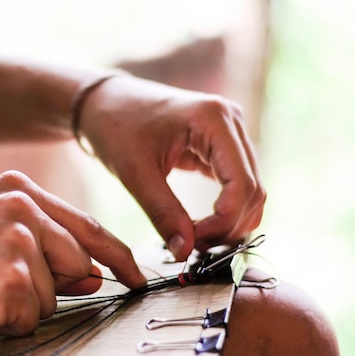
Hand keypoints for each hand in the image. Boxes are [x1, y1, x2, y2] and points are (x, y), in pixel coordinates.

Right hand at [0, 171, 145, 351]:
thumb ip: (51, 252)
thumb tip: (97, 273)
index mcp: (18, 188)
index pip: (87, 226)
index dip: (117, 255)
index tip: (136, 275)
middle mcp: (21, 204)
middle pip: (79, 261)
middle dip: (52, 285)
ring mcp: (16, 236)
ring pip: (58, 292)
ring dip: (25, 303)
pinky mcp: (9, 274)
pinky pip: (33, 315)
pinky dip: (9, 321)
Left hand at [80, 76, 265, 259]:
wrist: (102, 103)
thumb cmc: (114, 127)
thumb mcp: (135, 174)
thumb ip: (163, 213)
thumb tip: (184, 253)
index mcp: (214, 119)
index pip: (242, 184)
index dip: (224, 221)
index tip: (193, 242)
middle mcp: (231, 121)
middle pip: (252, 189)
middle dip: (228, 225)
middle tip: (193, 247)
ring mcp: (229, 131)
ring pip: (249, 190)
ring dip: (229, 221)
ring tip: (195, 239)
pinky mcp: (220, 144)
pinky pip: (236, 184)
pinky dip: (224, 209)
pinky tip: (201, 227)